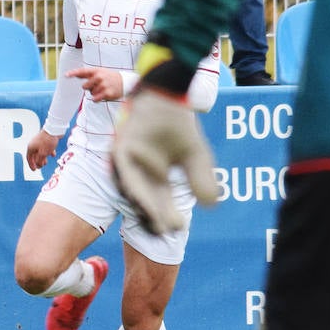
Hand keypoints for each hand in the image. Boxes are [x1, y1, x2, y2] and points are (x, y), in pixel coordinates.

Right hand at [25, 130, 60, 170]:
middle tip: (40, 167)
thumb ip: (39, 161)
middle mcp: (34, 144)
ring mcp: (40, 141)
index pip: (29, 158)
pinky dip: (49, 152)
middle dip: (37, 162)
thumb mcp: (43, 154)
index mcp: (31, 147)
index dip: (31, 165)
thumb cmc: (47, 141)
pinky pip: (46, 148)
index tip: (34, 170)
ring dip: (43, 158)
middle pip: (34, 155)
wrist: (54, 129)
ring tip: (46, 162)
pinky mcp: (46, 139)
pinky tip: (53, 154)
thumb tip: (38, 165)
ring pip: (40, 152)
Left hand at [69, 65, 122, 101]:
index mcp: (96, 71)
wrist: (125, 82)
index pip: (83, 71)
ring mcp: (103, 85)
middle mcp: (99, 77)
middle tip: (99, 85)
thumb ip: (87, 74)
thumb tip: (74, 74)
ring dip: (96, 93)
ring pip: (91, 93)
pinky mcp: (106, 93)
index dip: (74, 73)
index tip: (66, 75)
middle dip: (90, 88)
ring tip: (104, 88)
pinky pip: (95, 99)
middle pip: (84, 86)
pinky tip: (104, 94)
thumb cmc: (110, 77)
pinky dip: (97, 99)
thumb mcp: (100, 72)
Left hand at [111, 88, 219, 233]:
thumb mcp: (196, 158)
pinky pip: (123, 171)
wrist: (167, 99)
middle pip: (146, 202)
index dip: (168, 216)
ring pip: (133, 190)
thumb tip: (210, 204)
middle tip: (163, 230)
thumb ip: (201, 179)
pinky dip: (130, 183)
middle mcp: (141, 175)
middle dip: (155, 216)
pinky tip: (138, 196)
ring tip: (153, 219)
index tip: (178, 226)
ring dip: (143, 204)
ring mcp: (128, 164)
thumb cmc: (179, 127)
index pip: (161, 204)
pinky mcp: (120, 150)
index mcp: (158, 179)